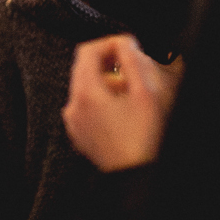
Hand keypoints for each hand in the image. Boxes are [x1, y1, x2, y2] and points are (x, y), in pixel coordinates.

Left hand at [62, 35, 181, 171]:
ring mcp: (75, 123)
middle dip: (111, 64)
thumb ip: (132, 60)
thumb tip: (124, 42)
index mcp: (85, 93)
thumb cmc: (145, 139)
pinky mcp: (80, 135)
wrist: (137, 176)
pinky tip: (126, 112)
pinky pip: (88, 107)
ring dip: (110, 84)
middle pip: (85, 69)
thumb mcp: (146, 93)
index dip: (110, 43)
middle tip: (136, 71)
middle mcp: (73, 106)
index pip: (87, 50)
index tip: (129, 47)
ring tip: (134, 95)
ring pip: (88, 88)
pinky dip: (104, 102)